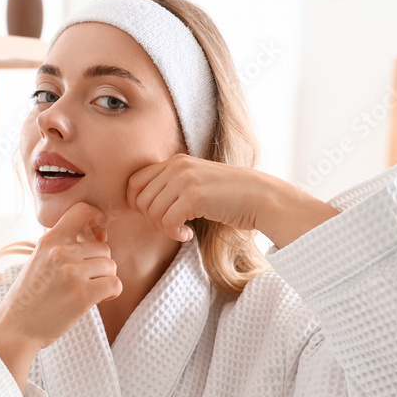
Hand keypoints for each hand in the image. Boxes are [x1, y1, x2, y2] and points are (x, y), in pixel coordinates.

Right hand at [0, 201, 121, 352]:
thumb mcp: (38, 261)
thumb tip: (91, 236)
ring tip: (87, 291)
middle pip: (103, 249)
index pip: (82, 211)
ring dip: (104, 280)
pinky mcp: (82, 294)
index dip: (97, 220)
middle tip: (84, 280)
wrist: (16, 328)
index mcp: (49, 241)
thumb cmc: (28, 297)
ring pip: (111, 267)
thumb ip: (60, 247)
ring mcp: (72, 273)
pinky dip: (111, 292)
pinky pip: (114, 284)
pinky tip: (99, 298)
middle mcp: (60, 252)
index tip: (97, 236)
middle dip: (99, 265)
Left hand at [125, 153, 266, 241]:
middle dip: (150, 219)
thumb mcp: (195, 182)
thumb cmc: (228, 196)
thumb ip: (170, 186)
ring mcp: (185, 180)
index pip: (134, 182)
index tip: (156, 216)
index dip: (138, 204)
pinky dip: (174, 234)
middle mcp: (177, 166)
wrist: (261, 198)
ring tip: (181, 231)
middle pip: (140, 199)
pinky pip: (167, 222)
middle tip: (170, 227)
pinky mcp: (194, 196)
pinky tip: (188, 235)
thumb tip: (139, 204)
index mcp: (175, 161)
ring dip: (163, 228)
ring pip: (152, 212)